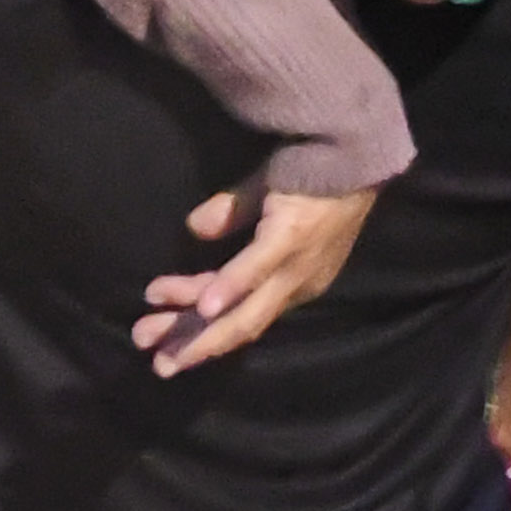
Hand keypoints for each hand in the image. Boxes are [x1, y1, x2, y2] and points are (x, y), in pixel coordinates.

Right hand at [131, 181, 375, 375]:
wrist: (354, 148)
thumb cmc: (313, 174)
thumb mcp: (264, 196)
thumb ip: (230, 214)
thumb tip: (195, 228)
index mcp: (293, 280)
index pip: (241, 314)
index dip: (202, 331)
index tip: (164, 341)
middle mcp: (296, 285)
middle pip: (239, 325)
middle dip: (193, 345)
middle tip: (156, 362)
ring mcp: (295, 267)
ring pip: (243, 311)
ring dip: (198, 328)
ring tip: (156, 336)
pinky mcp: (289, 240)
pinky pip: (254, 271)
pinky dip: (227, 291)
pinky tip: (202, 307)